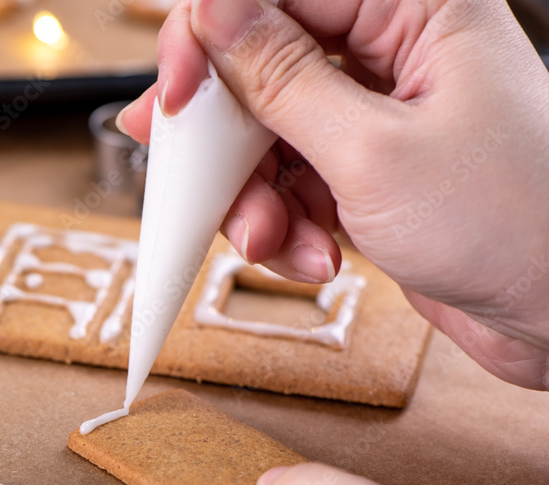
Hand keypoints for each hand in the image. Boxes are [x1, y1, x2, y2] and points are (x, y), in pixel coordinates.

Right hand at [118, 0, 548, 389]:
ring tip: (279, 243)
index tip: (173, 98)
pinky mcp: (362, 171)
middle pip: (256, 70)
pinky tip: (315, 257)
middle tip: (206, 183)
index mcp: (412, 10)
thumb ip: (281, 81)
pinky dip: (286, 226)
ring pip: (264, 138)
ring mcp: (372, 117)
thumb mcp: (374, 151)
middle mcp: (389, 53)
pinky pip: (288, 184)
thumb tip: (213, 17)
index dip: (207, 40)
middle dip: (227, 143)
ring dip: (255, 200)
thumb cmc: (517, 223)